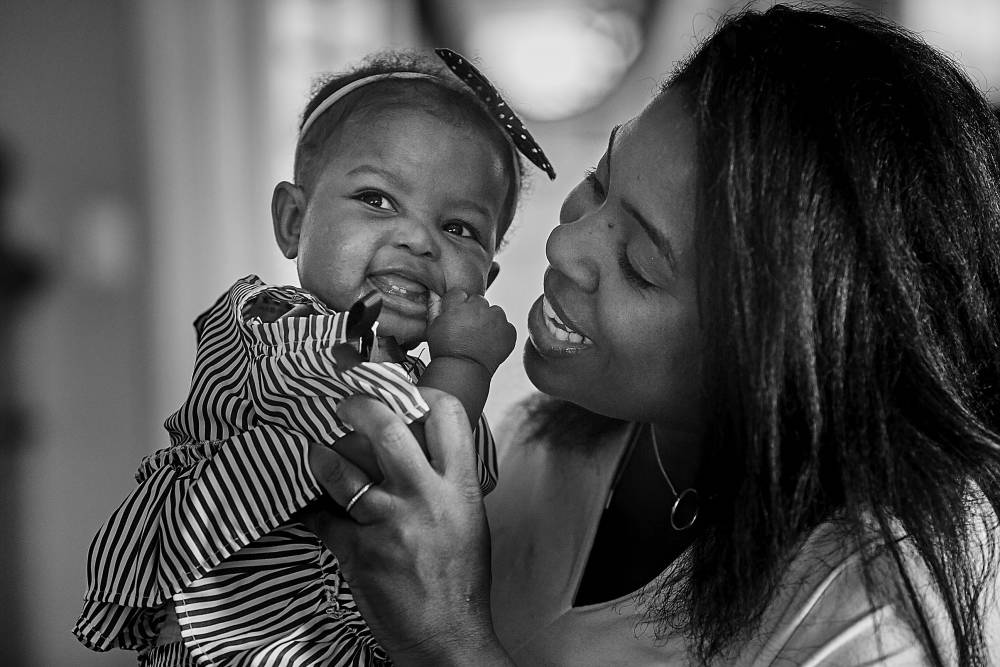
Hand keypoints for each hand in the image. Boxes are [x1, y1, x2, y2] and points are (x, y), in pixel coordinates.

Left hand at [304, 389, 513, 665]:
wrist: (446, 636)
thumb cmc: (459, 579)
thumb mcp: (470, 519)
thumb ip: (449, 479)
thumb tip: (422, 442)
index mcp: (461, 487)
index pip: (447, 416)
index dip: (420, 392)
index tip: (402, 390)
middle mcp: (426, 498)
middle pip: (386, 428)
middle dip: (357, 406)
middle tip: (344, 406)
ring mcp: (389, 524)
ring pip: (341, 469)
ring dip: (322, 456)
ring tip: (318, 452)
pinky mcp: (358, 551)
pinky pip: (322, 517)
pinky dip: (311, 511)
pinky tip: (309, 507)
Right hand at [425, 290, 515, 375]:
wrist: (462, 371)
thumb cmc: (445, 351)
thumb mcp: (433, 327)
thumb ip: (436, 308)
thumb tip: (435, 295)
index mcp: (459, 303)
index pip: (459, 294)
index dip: (458, 305)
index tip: (457, 316)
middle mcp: (479, 307)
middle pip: (479, 301)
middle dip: (475, 312)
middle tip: (469, 330)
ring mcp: (496, 318)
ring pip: (495, 312)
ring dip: (490, 321)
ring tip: (481, 339)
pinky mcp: (509, 331)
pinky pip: (507, 327)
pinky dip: (502, 334)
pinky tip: (490, 345)